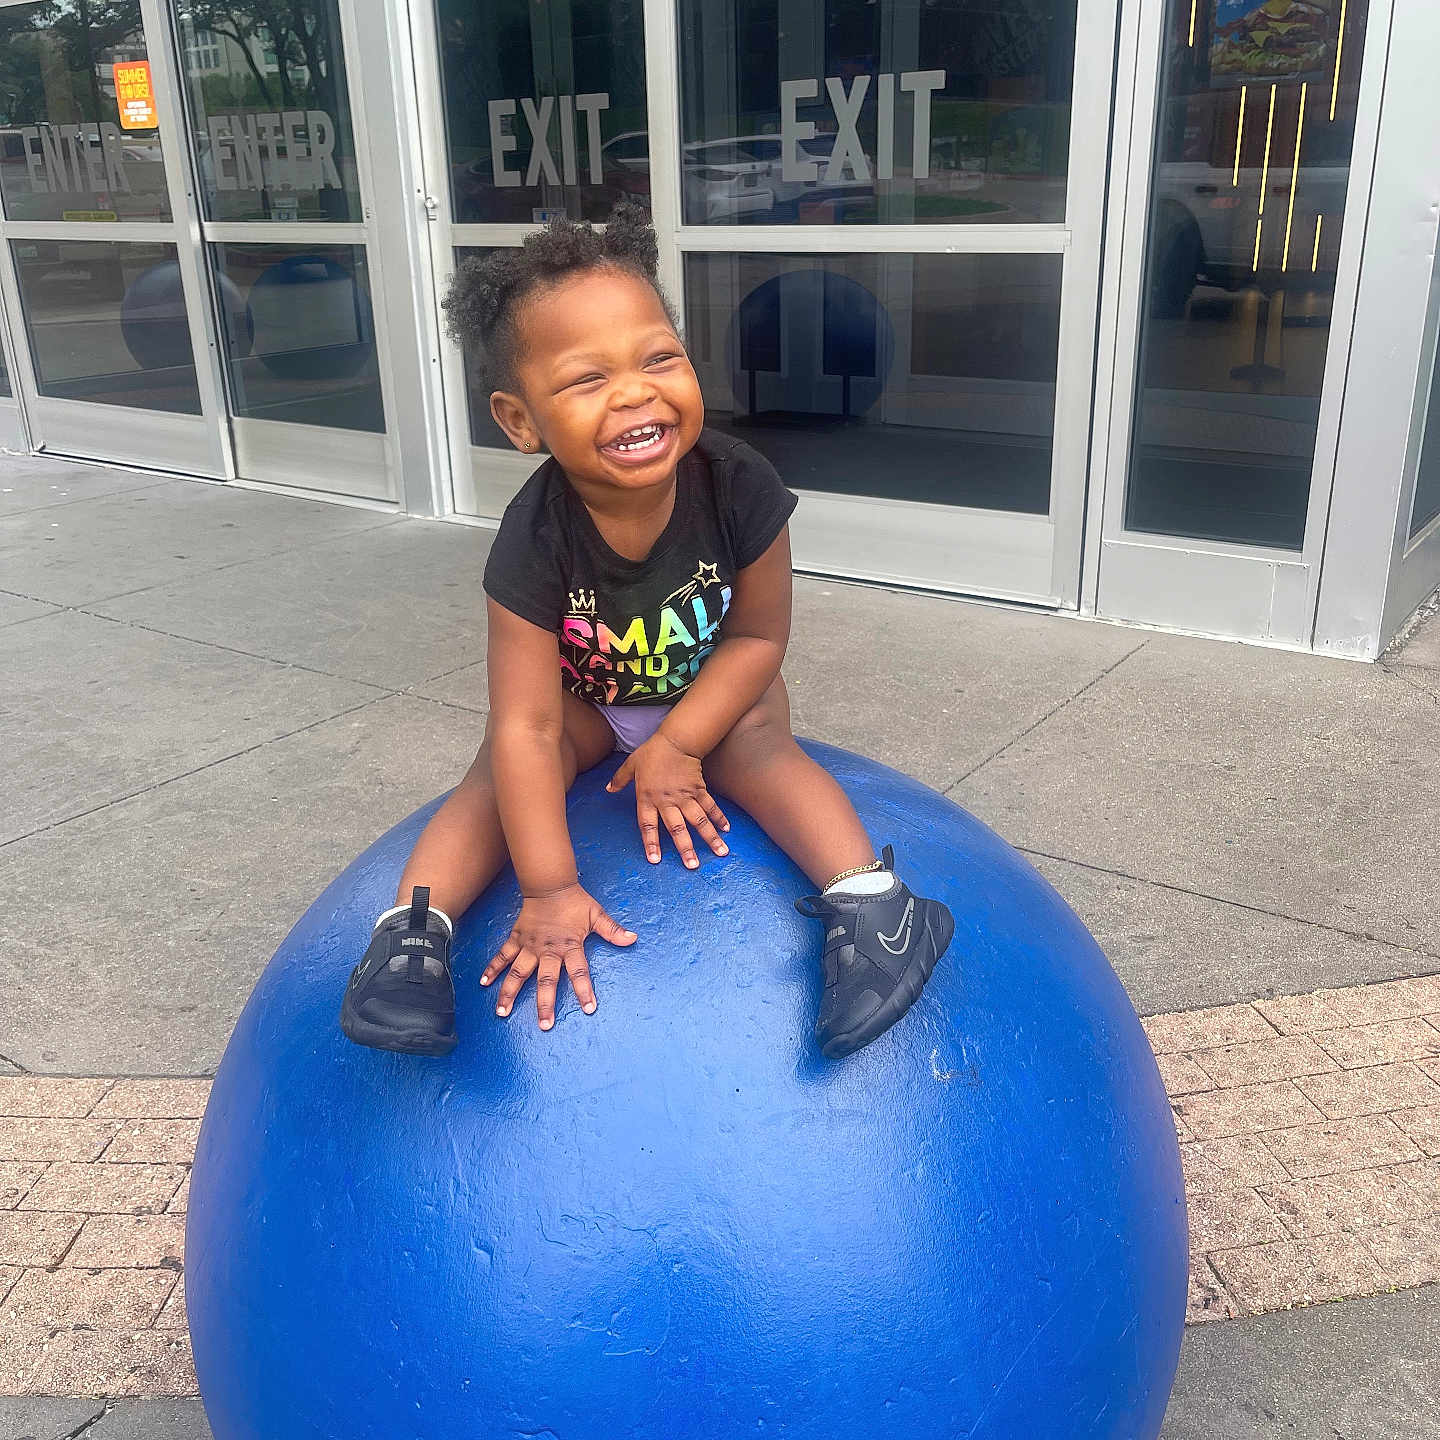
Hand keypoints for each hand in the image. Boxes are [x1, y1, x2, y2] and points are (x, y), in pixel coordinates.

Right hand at [480, 884, 635, 1029]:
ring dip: (509, 992)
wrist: (549, 885)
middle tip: (544, 1025)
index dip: (584, 991)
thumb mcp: (596, 915)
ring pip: (518, 972)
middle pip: (546, 980)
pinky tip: (483, 982)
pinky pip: (502, 956)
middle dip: (545, 1003)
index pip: (579, 972)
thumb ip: (612, 930)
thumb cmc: (575, 902)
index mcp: (570, 946)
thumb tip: (633, 939)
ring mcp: (530, 946)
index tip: (588, 1009)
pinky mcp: (516, 939)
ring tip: (502, 1012)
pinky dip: (492, 968)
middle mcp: (548, 950)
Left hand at [606, 732, 729, 868]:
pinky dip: (718, 817)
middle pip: (677, 829)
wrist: (675, 739)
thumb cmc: (652, 752)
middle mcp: (667, 801)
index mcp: (647, 798)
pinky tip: (726, 830)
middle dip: (685, 849)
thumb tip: (608, 789)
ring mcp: (686, 797)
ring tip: (720, 852)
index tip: (655, 860)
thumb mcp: (631, 764)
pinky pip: (710, 806)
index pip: (648, 825)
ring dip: (709, 838)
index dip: (651, 843)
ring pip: (698, 821)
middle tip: (693, 866)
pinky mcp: (699, 789)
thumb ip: (620, 779)